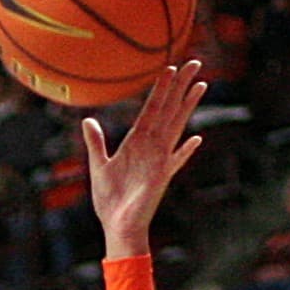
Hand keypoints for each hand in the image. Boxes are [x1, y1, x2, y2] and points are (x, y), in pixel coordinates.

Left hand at [84, 62, 207, 256]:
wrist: (116, 226)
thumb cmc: (109, 200)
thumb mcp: (98, 166)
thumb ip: (96, 142)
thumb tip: (88, 120)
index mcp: (137, 142)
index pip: (152, 108)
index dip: (161, 89)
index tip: (170, 67)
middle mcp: (151, 147)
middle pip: (169, 110)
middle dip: (181, 86)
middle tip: (195, 63)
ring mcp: (159, 160)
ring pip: (176, 126)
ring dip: (188, 106)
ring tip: (201, 85)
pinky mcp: (161, 178)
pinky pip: (175, 162)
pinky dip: (185, 151)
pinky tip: (197, 138)